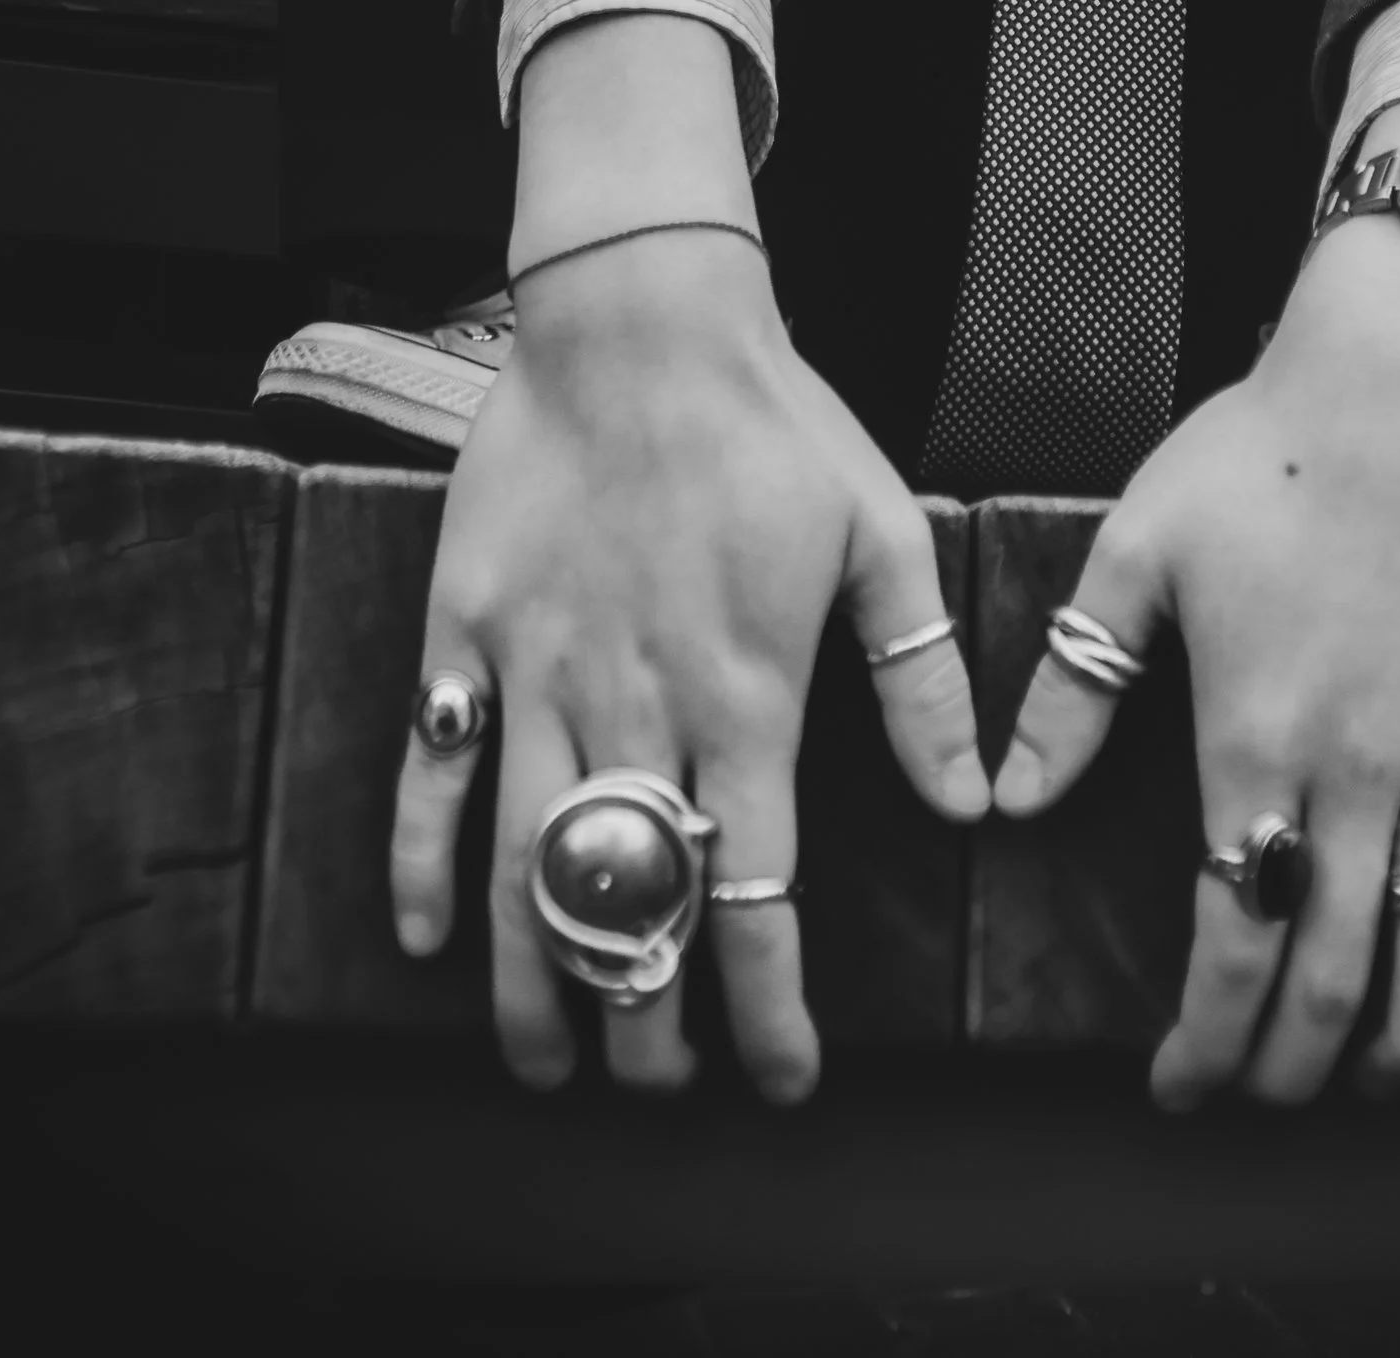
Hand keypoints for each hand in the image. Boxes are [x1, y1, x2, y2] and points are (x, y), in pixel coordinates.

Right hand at [389, 18, 987, 1099]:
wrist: (642, 318)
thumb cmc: (775, 422)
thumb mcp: (879, 536)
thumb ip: (920, 678)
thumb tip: (972, 803)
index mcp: (747, 693)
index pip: (758, 890)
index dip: (770, 1004)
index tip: (785, 1077)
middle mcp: (638, 704)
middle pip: (637, 907)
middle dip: (648, 1019)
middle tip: (662, 1080)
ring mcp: (540, 673)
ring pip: (530, 866)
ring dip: (536, 979)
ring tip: (550, 1063)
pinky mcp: (467, 632)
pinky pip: (433, 770)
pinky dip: (426, 861)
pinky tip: (434, 935)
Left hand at [993, 198, 1399, 1107]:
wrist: (1399, 367)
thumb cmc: (1256, 453)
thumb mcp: (1136, 552)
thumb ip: (1073, 687)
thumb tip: (1007, 805)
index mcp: (1254, 737)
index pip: (1230, 937)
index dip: (1207, 1038)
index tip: (1180, 1087)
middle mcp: (1359, 762)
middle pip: (1332, 964)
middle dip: (1294, 1060)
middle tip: (1266, 1098)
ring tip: (1372, 1082)